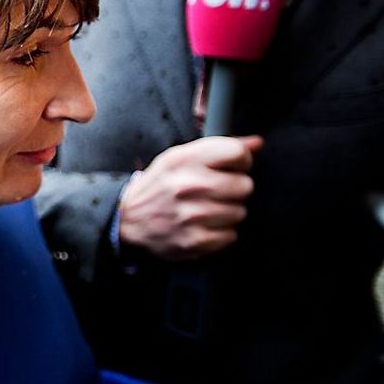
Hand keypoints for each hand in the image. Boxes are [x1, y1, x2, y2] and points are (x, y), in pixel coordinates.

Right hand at [118, 135, 262, 260]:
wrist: (127, 219)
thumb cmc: (159, 187)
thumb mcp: (180, 158)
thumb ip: (219, 149)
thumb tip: (256, 143)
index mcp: (184, 160)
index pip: (237, 153)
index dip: (241, 161)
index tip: (232, 167)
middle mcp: (188, 185)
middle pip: (245, 185)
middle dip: (234, 189)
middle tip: (217, 192)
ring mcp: (192, 215)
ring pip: (239, 212)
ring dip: (227, 212)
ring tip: (206, 210)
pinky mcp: (195, 240)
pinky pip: (230, 235)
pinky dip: (220, 233)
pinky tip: (203, 226)